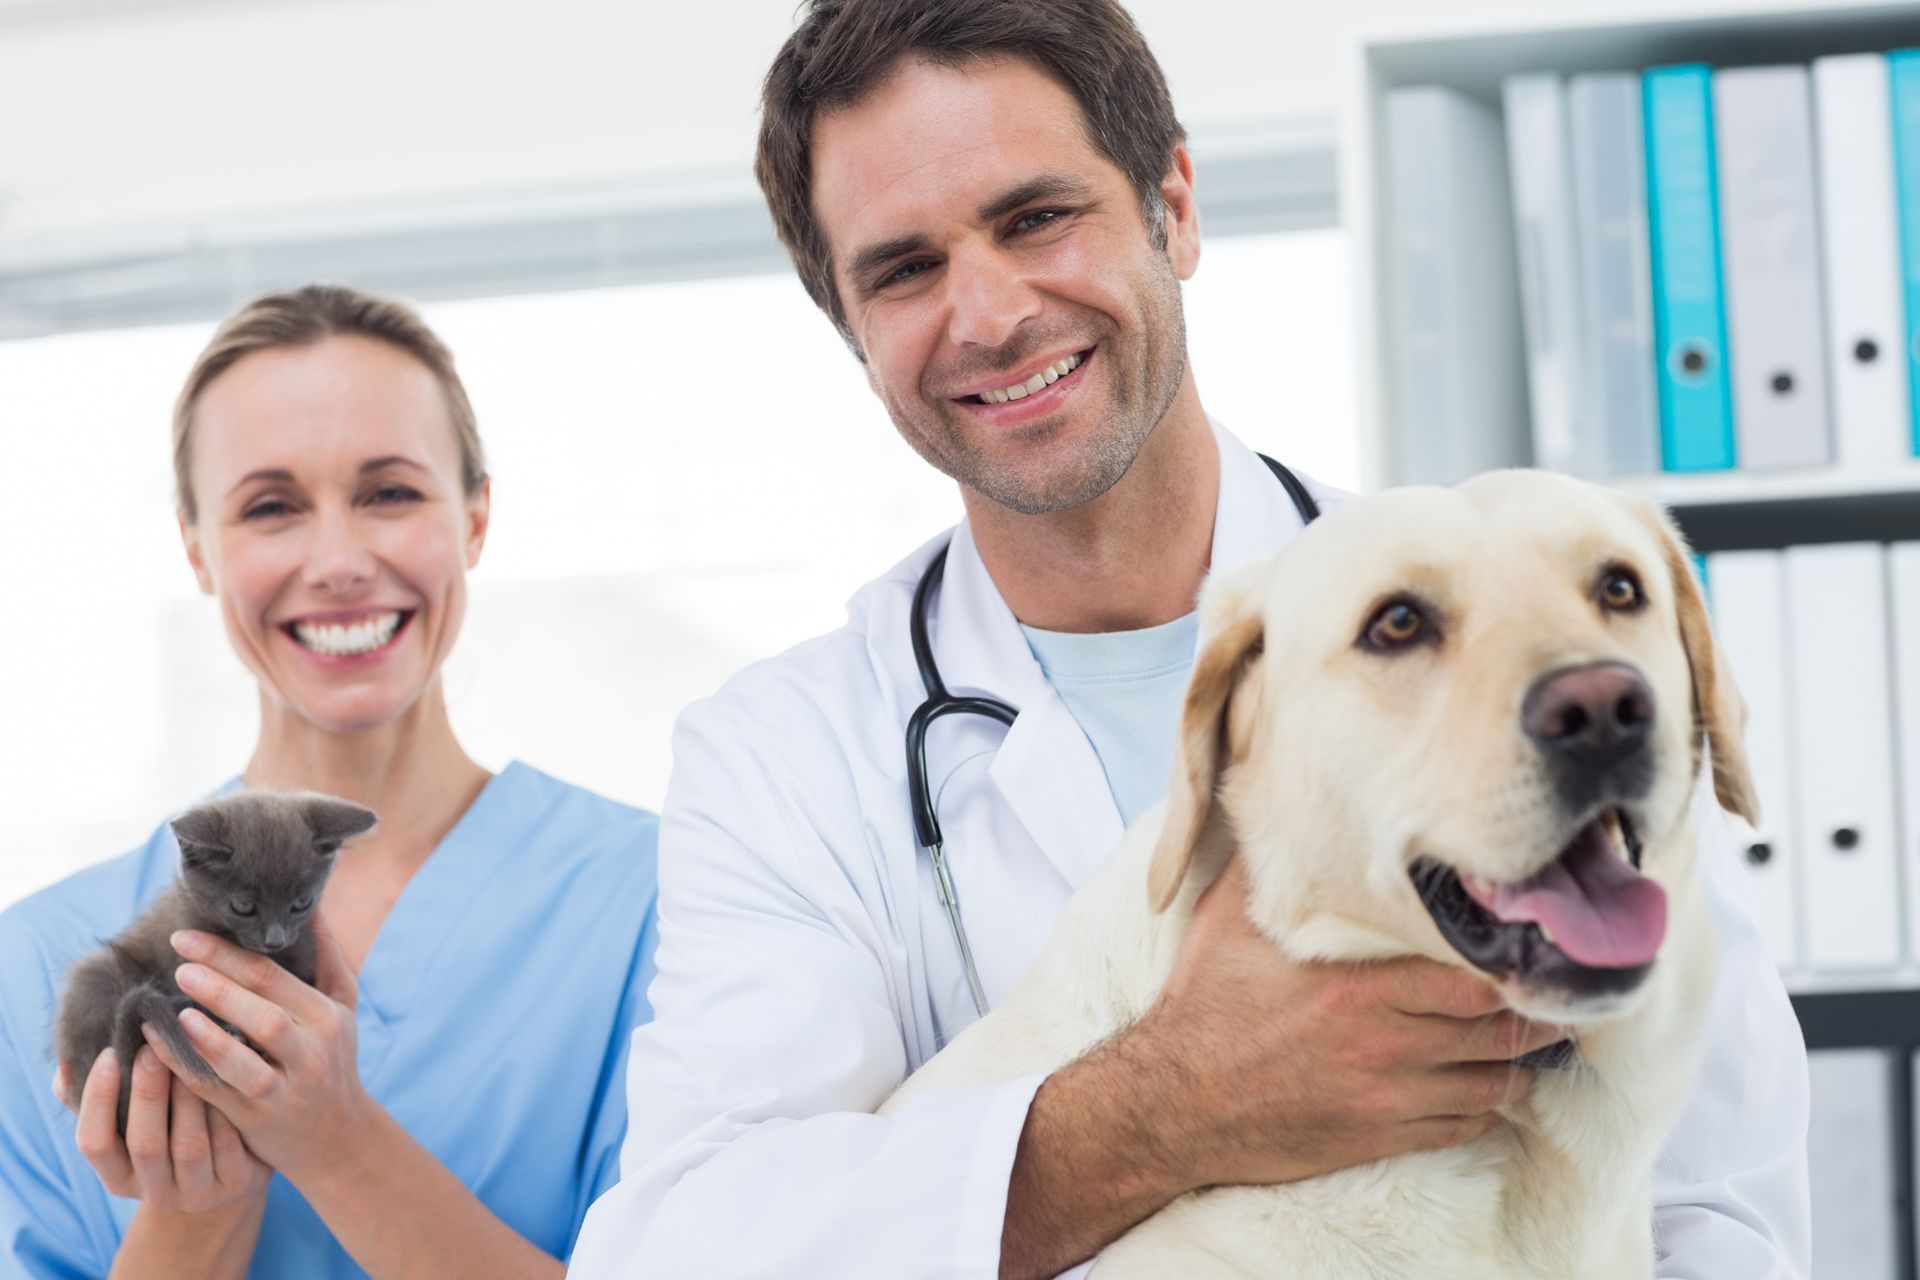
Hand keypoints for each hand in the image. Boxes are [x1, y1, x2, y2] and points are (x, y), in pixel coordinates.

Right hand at [57, 1045, 268, 1212]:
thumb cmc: (168, 1130)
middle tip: (153, 1047)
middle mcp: (154, 1192)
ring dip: (189, 1098)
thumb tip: (67, 1065)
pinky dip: (226, 1112)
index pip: (94, 1143)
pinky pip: (230, 1147)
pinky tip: (227, 1077)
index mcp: (118, 1177)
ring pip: (190, 1146)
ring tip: (193, 1054)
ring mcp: (196, 1194)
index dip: (98, 1100)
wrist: (228, 1172)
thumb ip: (94, 1097)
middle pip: (145, 1144)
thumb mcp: (130, 1121)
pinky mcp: (236, 1185)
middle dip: (147, 1093)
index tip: (109, 1053)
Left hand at [148, 915, 376, 1182]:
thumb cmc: (333, 1058)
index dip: (228, 956)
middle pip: (263, 1017)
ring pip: (243, 1062)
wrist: (338, 1136)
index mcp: (327, 1018)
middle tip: (178, 966)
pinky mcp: (256, 1121)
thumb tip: (311, 906)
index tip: (185, 938)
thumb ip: (327, 957)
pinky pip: (215, 1093)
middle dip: (219, 989)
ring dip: (206, 1037)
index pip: (274, 979)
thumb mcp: (342, 1007)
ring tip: (174, 1012)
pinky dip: (185, 1069)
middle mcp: (310, 1054)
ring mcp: (283, 1091)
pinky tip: (157, 1048)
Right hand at [1125, 857, 1567, 1192]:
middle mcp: (1382, 1044)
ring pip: (1492, 1083)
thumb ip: (1274, 865)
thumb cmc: (1204, 1004)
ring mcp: (1386, 1098)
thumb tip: (1285, 797)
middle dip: (1540, 1012)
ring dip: (1520, 1061)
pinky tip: (1487, 1081)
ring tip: (1540, 1037)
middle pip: (1499, 1032)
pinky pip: (1464, 1125)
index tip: (1539, 947)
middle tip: (1566, 990)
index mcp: (1357, 985)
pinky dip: (1486, 1104)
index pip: (1475, 979)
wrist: (1170, 1103)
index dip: (1520, 966)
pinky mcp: (1379, 1137)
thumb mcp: (1229, 918)